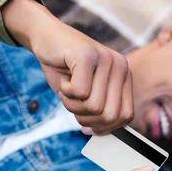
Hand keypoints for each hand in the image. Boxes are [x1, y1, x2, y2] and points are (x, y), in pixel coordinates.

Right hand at [2, 0, 133, 135]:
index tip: (88, 125)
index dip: (105, 127)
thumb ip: (99, 113)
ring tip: (68, 90)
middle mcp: (121, 67)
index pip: (126, 116)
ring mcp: (106, 59)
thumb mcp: (86, 95)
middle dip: (87, 119)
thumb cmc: (65, 70)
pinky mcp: (87, 55)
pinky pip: (79, 92)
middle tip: (74, 104)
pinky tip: (64, 78)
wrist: (45, 37)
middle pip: (110, 115)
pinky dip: (65, 93)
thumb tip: (99, 134)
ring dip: (73, 105)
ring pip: (94, 106)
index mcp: (124, 77)